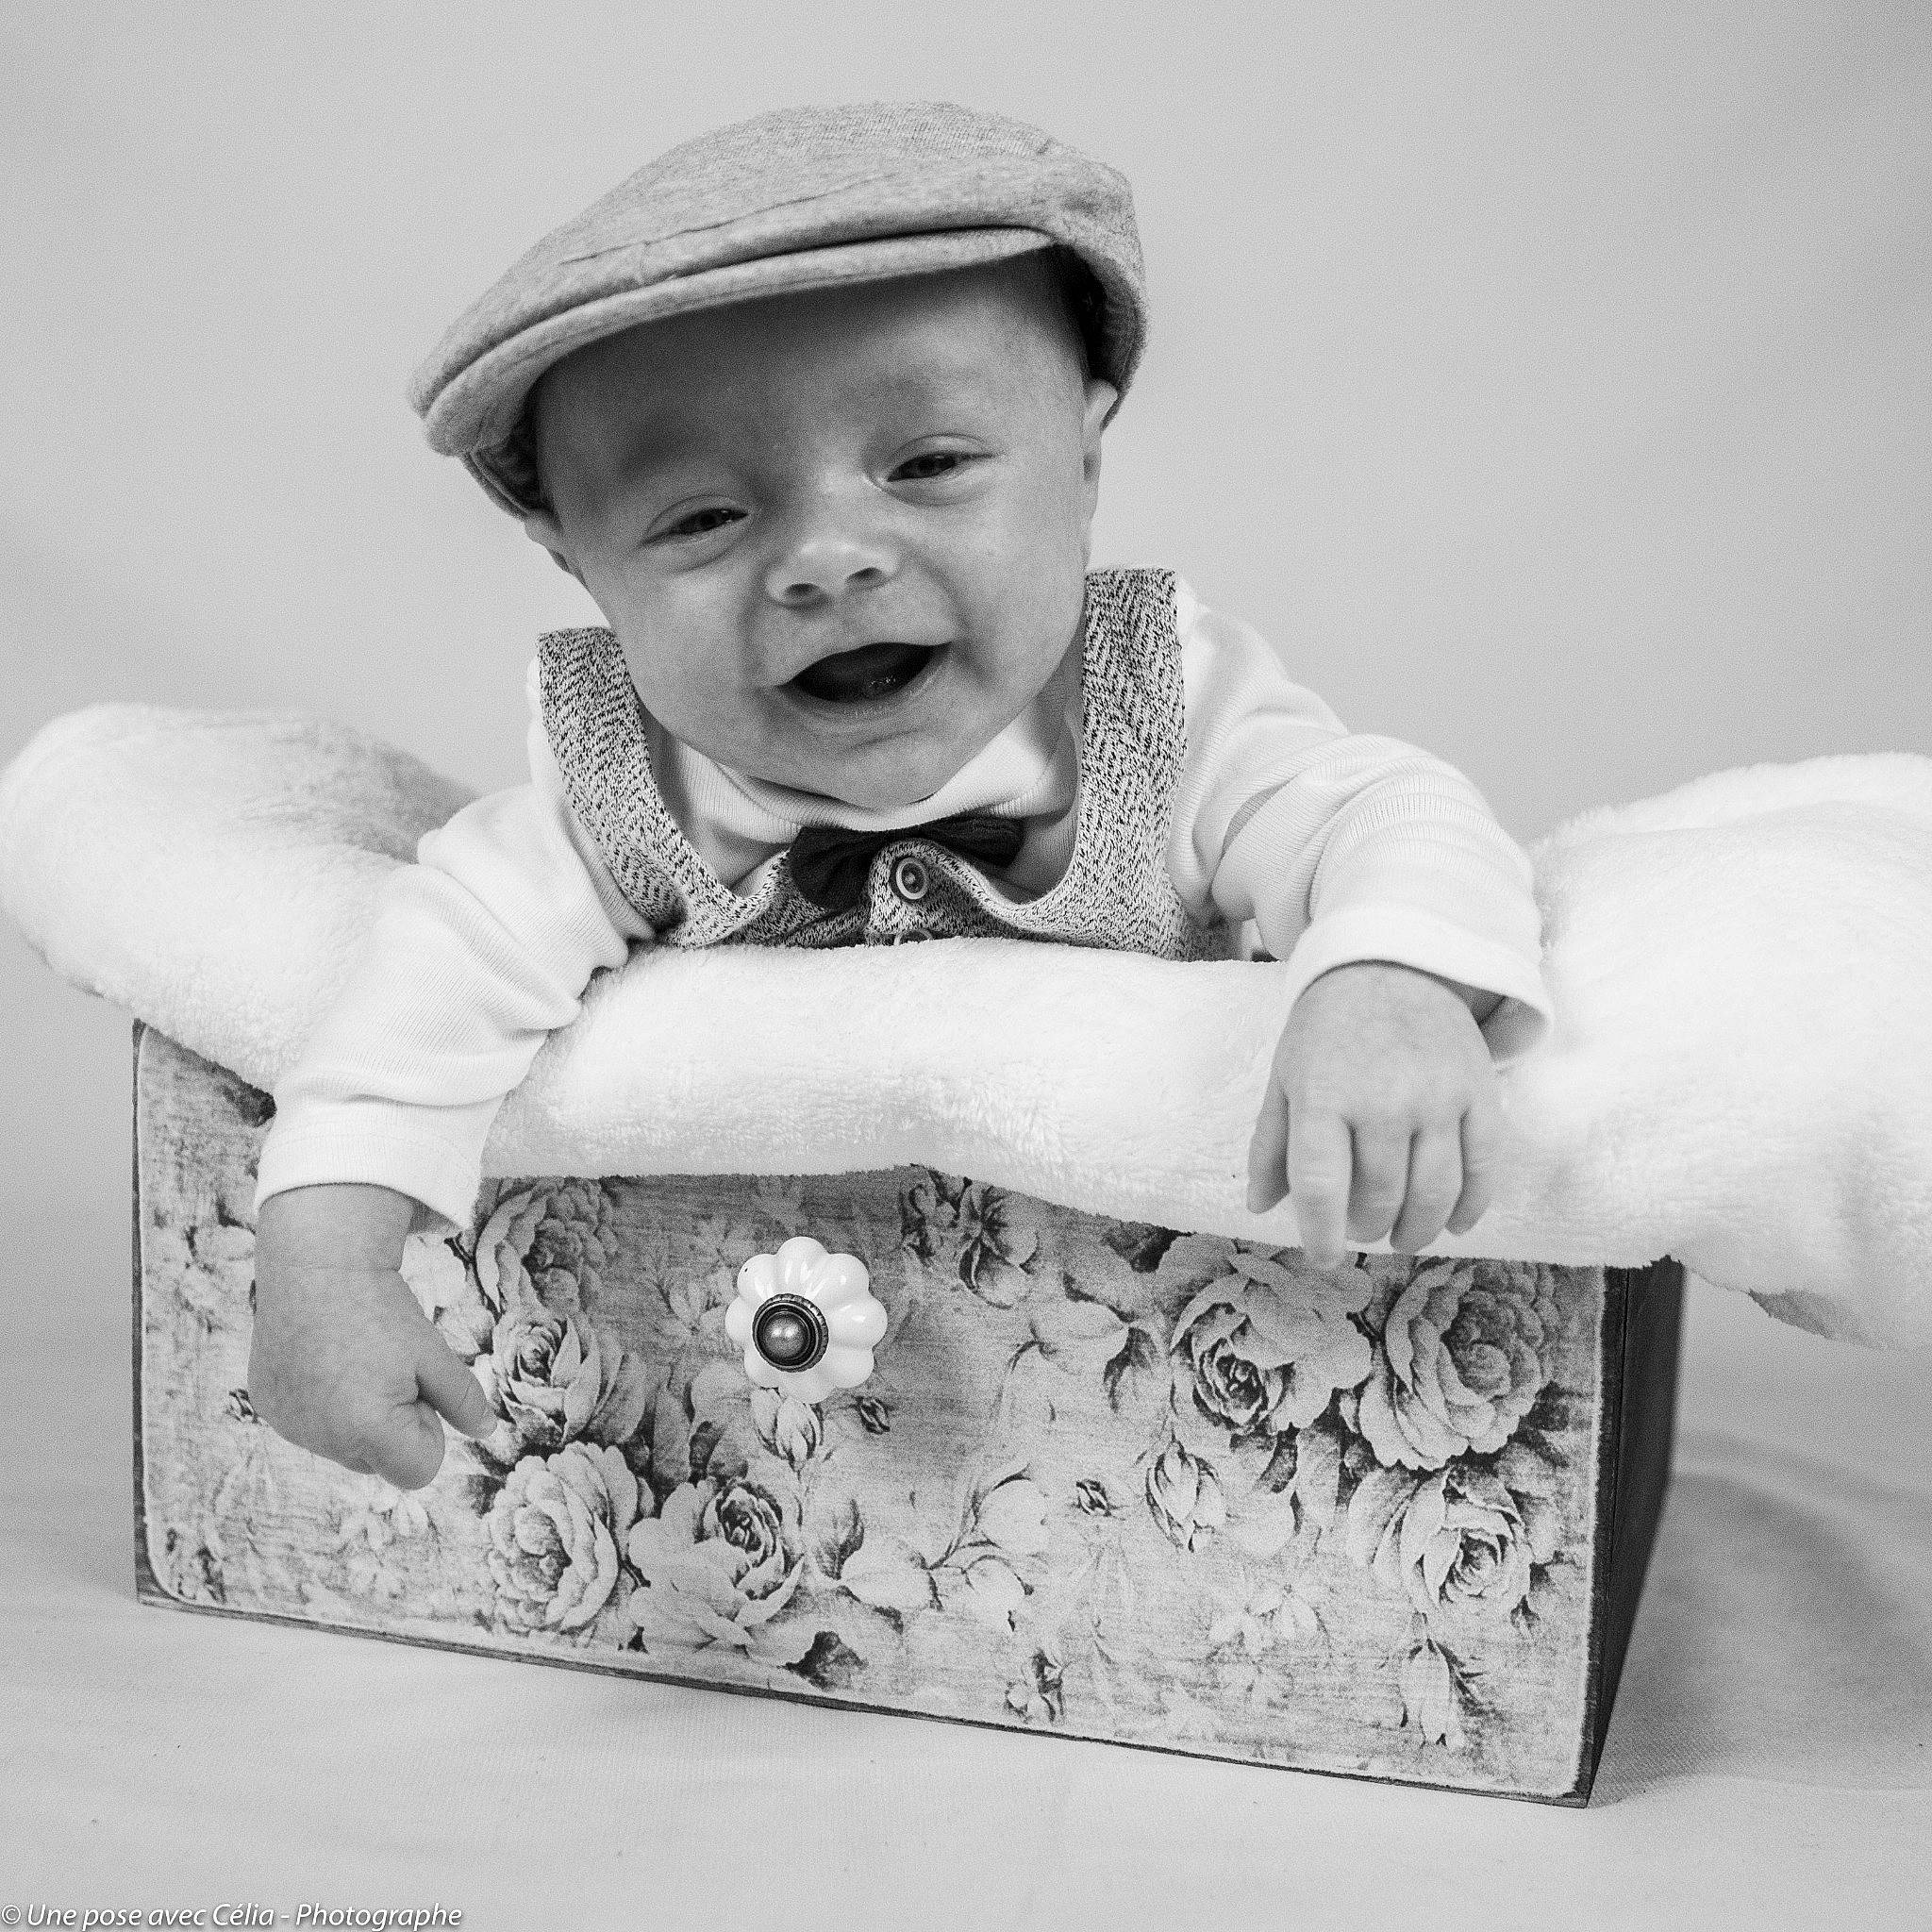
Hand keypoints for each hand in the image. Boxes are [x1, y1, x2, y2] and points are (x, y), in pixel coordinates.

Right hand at [249, 1184, 497, 1488]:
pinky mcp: (268, 1407)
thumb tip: (487, 1430)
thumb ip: (463, 1400)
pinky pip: (311, 1424)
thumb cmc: (383, 1310)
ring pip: (345, 1443)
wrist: (317, 1265)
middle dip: (393, 1423)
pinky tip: (322, 1357)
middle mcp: (323, 1440)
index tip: (416, 1385)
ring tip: (353, 1358)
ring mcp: (290, 1426)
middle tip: (385, 1366)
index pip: (420, 1471)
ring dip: (358, 1414)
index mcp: (370, 1431)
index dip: (426, 1429)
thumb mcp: (433, 1354)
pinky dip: (323, 1402)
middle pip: (381, 1460)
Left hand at [1245, 961, 1505, 1268]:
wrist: (1392, 961)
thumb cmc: (1328, 1028)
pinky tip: (1455, 1222)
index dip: (1321, 1235)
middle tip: (1364, 1231)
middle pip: (1382, 1196)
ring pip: (1435, 1192)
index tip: (1323, 1259)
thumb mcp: (1286, 1076)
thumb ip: (1271, 1144)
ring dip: (1418, 1229)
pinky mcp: (1480, 1091)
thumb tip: (1260, 1207)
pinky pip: (1484, 1166)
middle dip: (1370, 1228)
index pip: (1321, 1186)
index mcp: (1323, 1095)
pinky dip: (1472, 1206)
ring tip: (1403, 1237)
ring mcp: (1437, 1095)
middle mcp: (1382, 1097)